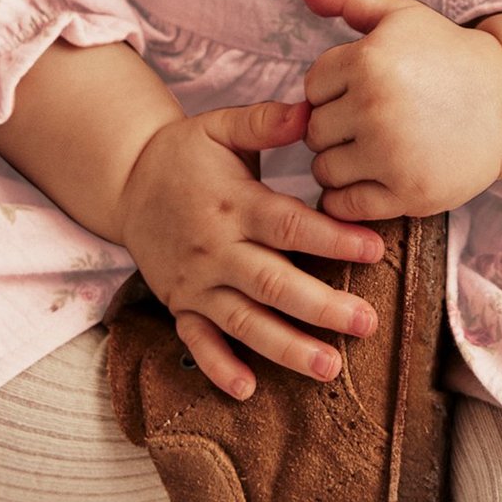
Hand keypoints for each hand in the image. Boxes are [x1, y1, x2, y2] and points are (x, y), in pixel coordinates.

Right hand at [117, 99, 385, 401]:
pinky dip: (218, 367)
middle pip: (274, 283)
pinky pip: (198, 341)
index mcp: (234, 204)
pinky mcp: (180, 304)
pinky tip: (247, 389)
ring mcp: (196, 282)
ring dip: (286, 348)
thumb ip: (265, 121)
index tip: (375, 248)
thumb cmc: (186, 153)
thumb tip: (310, 111)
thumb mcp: (221, 127)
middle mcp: (215, 249)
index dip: (333, 238)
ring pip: (244, 321)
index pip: (289, 226)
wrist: (126, 182)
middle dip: (322, 306)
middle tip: (367, 322)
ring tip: (330, 367)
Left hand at [295, 0, 501, 220]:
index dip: (334, 89)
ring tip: (373, 150)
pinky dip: (347, 200)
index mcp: (369, 60)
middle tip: (371, 122)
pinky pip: (346, 205)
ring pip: (324, 169)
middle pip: (314, 131)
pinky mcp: (409, 192)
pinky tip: (370, 181)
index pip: (312, 87)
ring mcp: (392, 153)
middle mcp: (376, 106)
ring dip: (339, 165)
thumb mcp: (401, 14)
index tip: (364, 90)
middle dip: (335, 128)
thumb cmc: (446, 55)